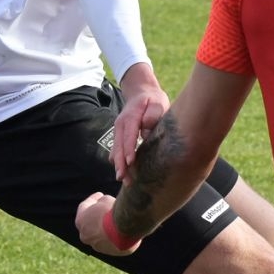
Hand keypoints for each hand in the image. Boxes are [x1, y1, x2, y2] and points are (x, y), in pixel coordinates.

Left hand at [75, 192, 136, 254]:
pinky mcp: (111, 251)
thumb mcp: (106, 199)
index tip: (100, 194)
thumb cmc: (113, 212)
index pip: (84, 207)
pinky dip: (116, 236)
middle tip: (106, 208)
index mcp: (80, 220)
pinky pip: (113, 242)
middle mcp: (85, 235)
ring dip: (107, 228)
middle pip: (90, 223)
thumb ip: (102, 201)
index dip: (93, 199)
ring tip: (117, 220)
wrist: (124, 229)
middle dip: (97, 216)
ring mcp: (98, 245)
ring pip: (101, 235)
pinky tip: (124, 229)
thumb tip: (105, 203)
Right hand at [112, 64, 167, 179]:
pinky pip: (116, 149)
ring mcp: (118, 130)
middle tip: (125, 179)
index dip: (128, 150)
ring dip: (119, 165)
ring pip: (115, 150)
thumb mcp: (157, 103)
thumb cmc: (152, 100)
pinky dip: (118, 160)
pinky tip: (123, 171)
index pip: (129, 136)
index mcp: (130, 117)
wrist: (141, 92)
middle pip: (119, 146)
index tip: (130, 162)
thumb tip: (146, 132)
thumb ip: (152, 115)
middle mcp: (120, 125)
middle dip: (121, 164)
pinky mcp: (120, 134)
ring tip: (124, 180)